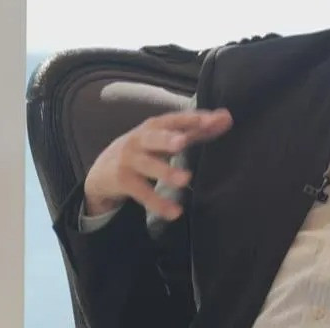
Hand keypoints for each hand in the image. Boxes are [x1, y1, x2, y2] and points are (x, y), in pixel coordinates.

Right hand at [84, 109, 232, 219]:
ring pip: (148, 165)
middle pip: (155, 137)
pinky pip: (142, 193)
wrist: (102, 169)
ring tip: (186, 179)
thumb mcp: (168, 136)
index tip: (215, 120)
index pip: (176, 119)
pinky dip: (158, 203)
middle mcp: (141, 139)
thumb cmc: (145, 148)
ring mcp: (130, 160)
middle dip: (167, 139)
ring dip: (165, 172)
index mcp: (155, 125)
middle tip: (182, 142)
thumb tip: (227, 117)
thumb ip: (198, 129)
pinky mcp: (124, 181)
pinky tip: (175, 212)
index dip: (194, 119)